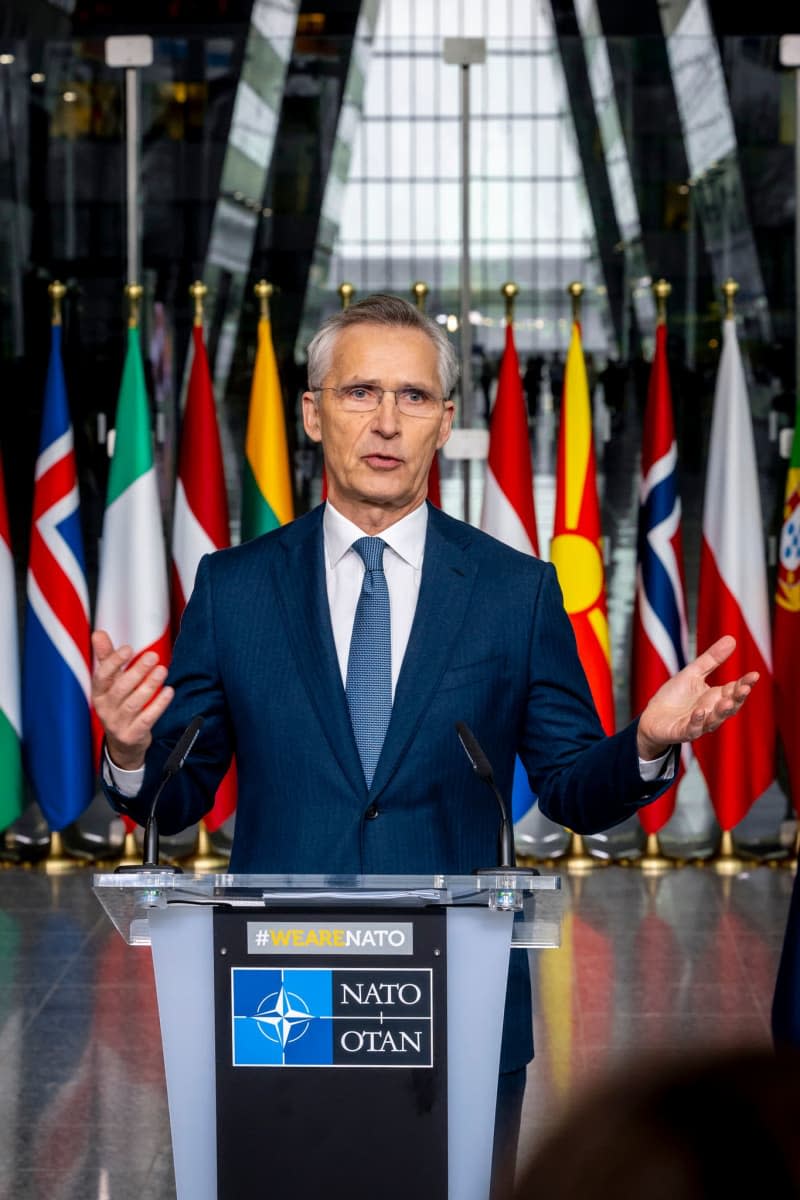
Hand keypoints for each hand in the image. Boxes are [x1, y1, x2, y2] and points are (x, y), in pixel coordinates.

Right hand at [91, 630, 173, 770]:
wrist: (122, 744)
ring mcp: (118, 723)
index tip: (129, 648)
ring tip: (162, 670)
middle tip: (153, 656)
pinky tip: (169, 692)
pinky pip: (147, 719)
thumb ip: (106, 658)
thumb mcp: (110, 684)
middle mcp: (105, 709)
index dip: (114, 662)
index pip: (102, 676)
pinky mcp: (132, 735)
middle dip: (137, 671)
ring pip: (134, 703)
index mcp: (98, 693)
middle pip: (120, 688)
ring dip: (149, 686)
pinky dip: (158, 705)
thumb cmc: (118, 705)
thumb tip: (98, 633)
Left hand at [636, 635, 758, 760]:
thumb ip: (712, 659)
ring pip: (714, 720)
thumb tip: (732, 638)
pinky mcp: (682, 732)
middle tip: (745, 688)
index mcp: (715, 697)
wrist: (652, 717)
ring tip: (727, 701)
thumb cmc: (675, 696)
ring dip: (721, 712)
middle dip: (738, 698)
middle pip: (729, 707)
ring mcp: (698, 724)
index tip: (754, 674)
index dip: (744, 684)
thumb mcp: (693, 673)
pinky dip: (697, 722)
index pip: (734, 690)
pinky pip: (692, 729)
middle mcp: (711, 712)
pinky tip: (699, 712)